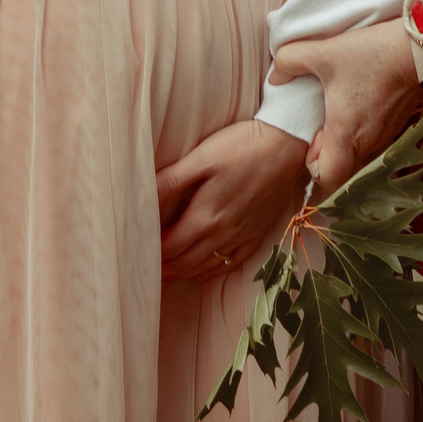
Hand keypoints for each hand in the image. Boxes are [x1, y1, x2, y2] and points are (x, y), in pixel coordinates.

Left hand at [156, 119, 309, 280]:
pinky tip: (204, 272)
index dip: (152, 254)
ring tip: (167, 276)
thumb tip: (141, 196)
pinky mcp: (257, 231)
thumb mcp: (202, 157)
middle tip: (144, 273)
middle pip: (186, 261)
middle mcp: (223, 232)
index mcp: (206, 216)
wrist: (287, 145)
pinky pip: (232, 261)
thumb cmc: (242, 146)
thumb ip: (171, 180)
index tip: (135, 256)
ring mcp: (242, 234)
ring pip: (207, 265)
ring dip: (184, 273)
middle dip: (164, 269)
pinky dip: (213, 271)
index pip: (170, 246)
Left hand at [270, 19, 422, 192]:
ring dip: (344, 140)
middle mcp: (367, 144)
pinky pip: (371, 141)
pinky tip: (359, 100)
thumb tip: (275, 76)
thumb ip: (290, 61)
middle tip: (323, 121)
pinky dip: (361, 130)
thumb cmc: (372, 54)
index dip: (314, 166)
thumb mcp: (324, 52)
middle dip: (327, 152)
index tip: (313, 136)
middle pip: (341, 169)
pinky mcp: (396, 126)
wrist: (421, 48)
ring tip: (341, 107)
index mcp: (346, 135)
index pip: (327, 181)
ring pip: (357, 155)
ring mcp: (385, 137)